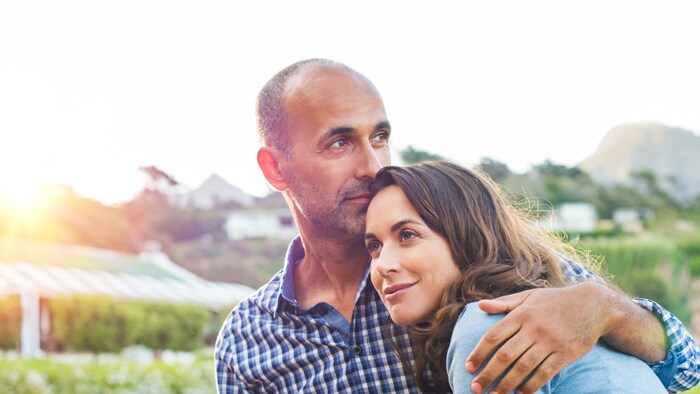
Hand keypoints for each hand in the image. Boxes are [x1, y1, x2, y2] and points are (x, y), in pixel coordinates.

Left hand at [465, 282, 612, 393]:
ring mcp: (550, 342)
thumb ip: (504, 303)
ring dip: (506, 384)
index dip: (479, 353)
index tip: (469, 367)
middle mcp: (534, 328)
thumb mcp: (529, 296)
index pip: (494, 336)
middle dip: (488, 373)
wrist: (594, 305)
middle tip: (475, 387)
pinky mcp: (566, 354)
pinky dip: (531, 386)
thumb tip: (480, 306)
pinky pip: (545, 373)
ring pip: (523, 367)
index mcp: (522, 314)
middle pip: (505, 355)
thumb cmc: (556, 300)